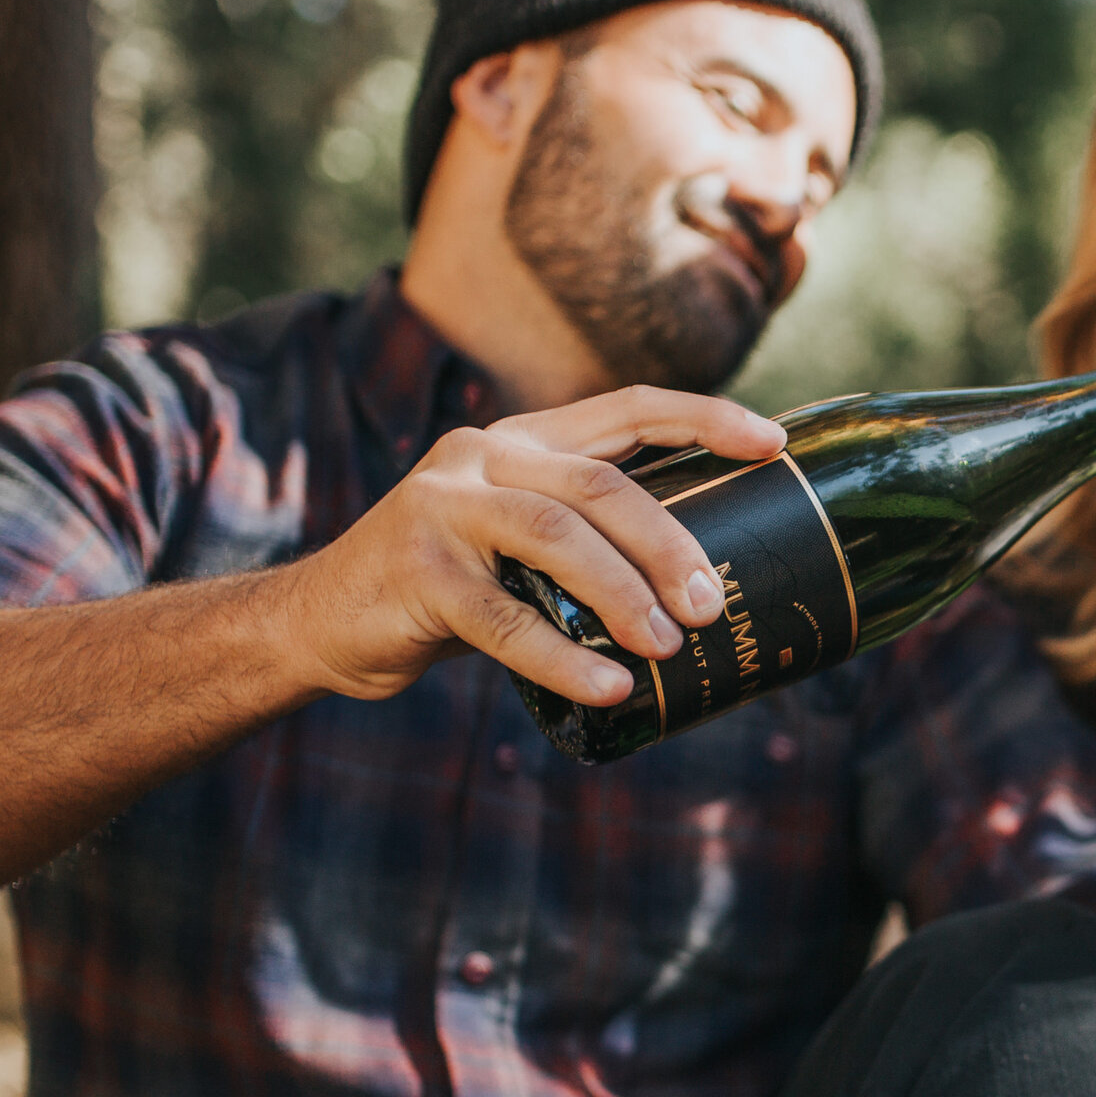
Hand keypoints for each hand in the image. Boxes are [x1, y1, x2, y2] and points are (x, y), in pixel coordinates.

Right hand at [275, 387, 784, 705]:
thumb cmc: (447, 590)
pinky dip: (563, 658)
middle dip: (668, 542)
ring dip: (621, 594)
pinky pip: (503, 621)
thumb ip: (585, 545)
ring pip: (554, 538)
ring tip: (667, 644)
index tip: (774, 443)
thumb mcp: (516, 547)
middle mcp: (482, 456)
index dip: (705, 418)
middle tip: (710, 603)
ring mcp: (442, 509)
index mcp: (522, 440)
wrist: (322, 621)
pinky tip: (609, 688)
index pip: (629, 408)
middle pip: (600, 484)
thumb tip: (702, 592)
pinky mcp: (415, 573)